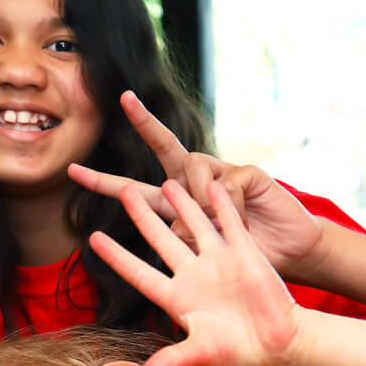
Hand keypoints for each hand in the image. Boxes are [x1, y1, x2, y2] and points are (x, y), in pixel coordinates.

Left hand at [68, 90, 328, 282]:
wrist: (292, 257)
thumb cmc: (242, 264)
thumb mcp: (202, 268)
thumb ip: (181, 252)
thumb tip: (173, 233)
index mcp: (173, 208)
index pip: (131, 193)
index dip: (103, 183)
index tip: (73, 169)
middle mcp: (192, 185)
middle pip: (164, 149)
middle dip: (144, 122)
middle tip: (126, 98)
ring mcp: (219, 176)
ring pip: (191, 169)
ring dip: (198, 202)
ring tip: (220, 230)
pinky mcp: (245, 174)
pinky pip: (224, 185)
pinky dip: (230, 211)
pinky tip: (244, 225)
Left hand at [89, 180, 303, 365]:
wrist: (281, 346)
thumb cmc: (239, 355)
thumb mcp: (201, 355)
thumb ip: (172, 361)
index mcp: (176, 298)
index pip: (138, 272)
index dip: (116, 256)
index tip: (93, 238)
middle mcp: (193, 276)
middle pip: (161, 238)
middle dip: (142, 215)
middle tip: (123, 190)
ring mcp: (219, 262)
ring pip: (195, 224)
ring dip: (182, 202)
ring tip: (167, 180)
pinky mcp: (245, 254)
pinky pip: (230, 223)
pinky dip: (222, 204)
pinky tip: (211, 184)